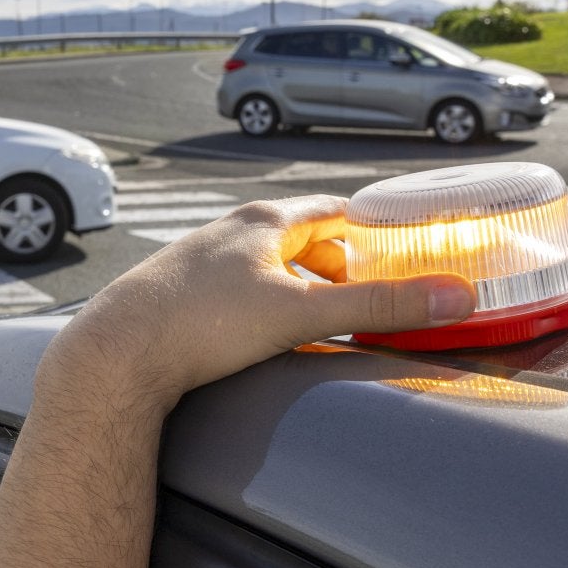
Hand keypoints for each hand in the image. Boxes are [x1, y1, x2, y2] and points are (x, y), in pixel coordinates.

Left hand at [0, 195, 474, 567]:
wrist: (113, 356)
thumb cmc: (200, 323)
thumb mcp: (302, 313)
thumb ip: (379, 307)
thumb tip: (454, 296)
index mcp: (261, 222)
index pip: (331, 211)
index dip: (370, 229)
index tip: (400, 247)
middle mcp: (225, 234)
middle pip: (299, 242)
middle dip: (337, 269)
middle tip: (370, 299)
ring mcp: (197, 266)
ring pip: (263, 272)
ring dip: (297, 293)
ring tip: (323, 324)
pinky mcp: (175, 300)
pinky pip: (234, 299)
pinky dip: (262, 312)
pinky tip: (264, 342)